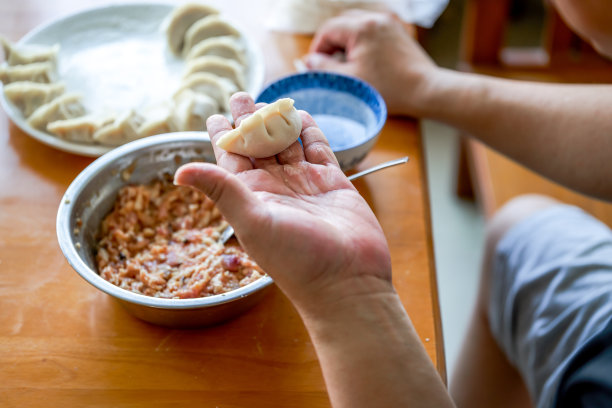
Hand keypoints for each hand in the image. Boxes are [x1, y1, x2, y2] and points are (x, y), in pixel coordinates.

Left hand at [174, 93, 392, 314]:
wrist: (347, 280)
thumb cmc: (297, 259)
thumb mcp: (252, 221)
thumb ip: (221, 189)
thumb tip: (178, 172)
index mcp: (252, 196)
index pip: (231, 159)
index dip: (223, 137)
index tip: (216, 116)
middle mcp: (276, 188)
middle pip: (258, 146)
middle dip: (249, 121)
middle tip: (241, 96)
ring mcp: (305, 184)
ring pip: (287, 144)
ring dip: (277, 122)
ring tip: (268, 100)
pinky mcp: (332, 183)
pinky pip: (318, 149)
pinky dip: (310, 131)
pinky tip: (302, 115)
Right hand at [305, 10, 437, 115]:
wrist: (424, 90)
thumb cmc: (390, 88)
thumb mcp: (350, 79)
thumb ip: (325, 68)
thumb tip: (310, 61)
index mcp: (361, 28)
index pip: (329, 30)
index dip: (318, 48)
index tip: (314, 65)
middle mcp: (375, 19)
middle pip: (342, 23)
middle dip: (330, 41)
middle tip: (326, 62)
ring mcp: (388, 23)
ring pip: (356, 24)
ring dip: (345, 40)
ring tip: (344, 62)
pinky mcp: (397, 31)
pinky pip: (372, 29)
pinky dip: (361, 40)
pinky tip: (362, 59)